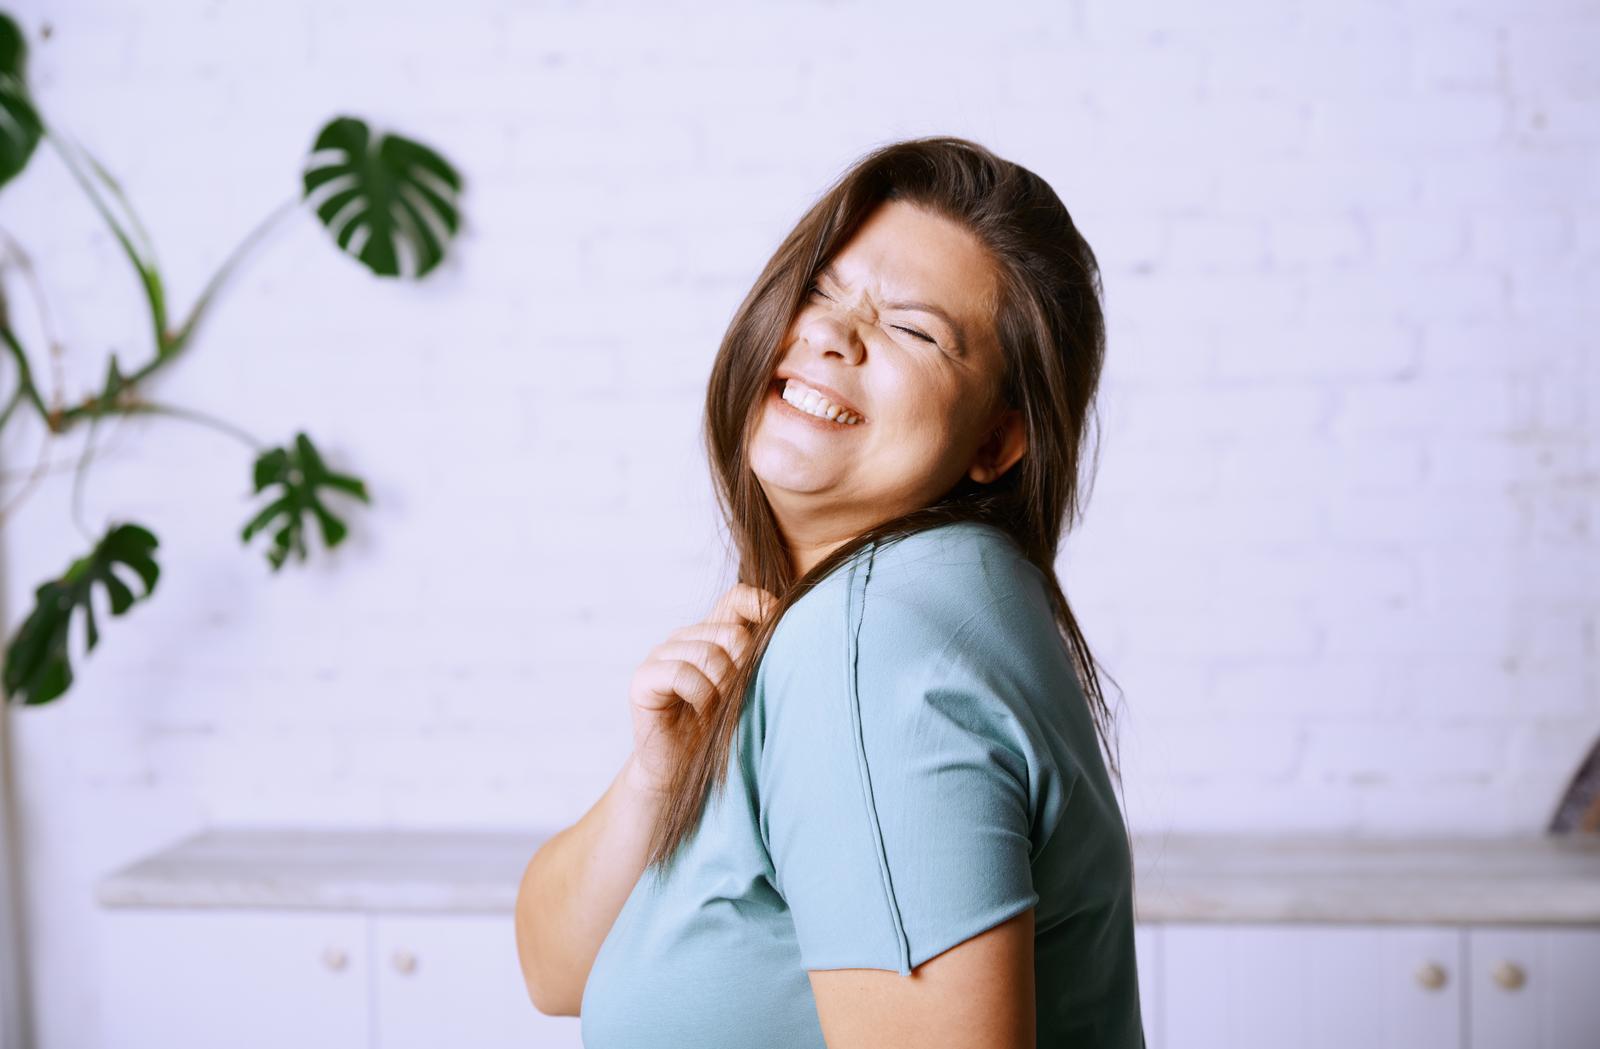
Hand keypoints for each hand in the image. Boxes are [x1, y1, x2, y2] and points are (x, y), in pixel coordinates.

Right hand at [626, 583, 777, 796]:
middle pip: (730, 632)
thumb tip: (783, 628)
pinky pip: (682, 673)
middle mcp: (685, 637)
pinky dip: (699, 697)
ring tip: (716, 711)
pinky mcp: (643, 678)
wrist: (680, 770)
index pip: (738, 598)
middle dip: (742, 669)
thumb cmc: (717, 730)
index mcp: (711, 634)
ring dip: (721, 689)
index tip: (777, 632)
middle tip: (736, 698)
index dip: (760, 606)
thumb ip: (755, 659)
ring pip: (707, 653)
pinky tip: (699, 713)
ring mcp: (661, 654)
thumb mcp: (744, 690)